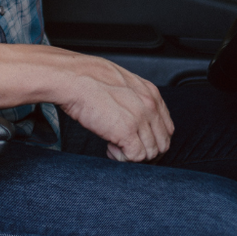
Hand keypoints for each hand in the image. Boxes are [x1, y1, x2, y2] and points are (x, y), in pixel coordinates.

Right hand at [58, 55, 173, 162]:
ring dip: (133, 154)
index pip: (166, 127)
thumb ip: (133, 96)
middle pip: (162, 142)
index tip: (139, 141)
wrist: (71, 79)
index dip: (153, 139)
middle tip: (127, 149)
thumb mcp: (120, 81)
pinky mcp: (126, 132)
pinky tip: (110, 148)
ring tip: (114, 146)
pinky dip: (123, 158)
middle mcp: (150, 107)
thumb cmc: (85, 77)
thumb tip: (130, 110)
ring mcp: (140, 120)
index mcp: (150, 93)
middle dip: (146, 150)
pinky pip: (136, 157)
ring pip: (151, 152)